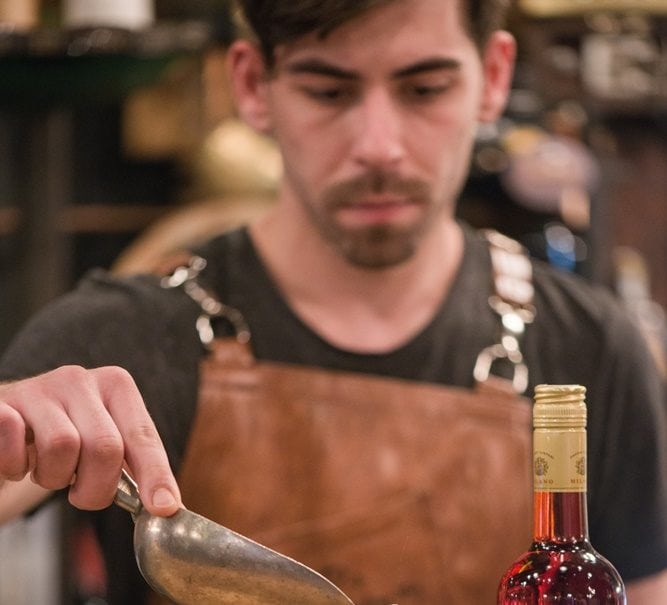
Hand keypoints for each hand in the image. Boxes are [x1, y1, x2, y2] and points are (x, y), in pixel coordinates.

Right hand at [0, 366, 181, 515]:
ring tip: (50, 469)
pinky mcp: (2, 405)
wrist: (8, 416)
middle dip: (96, 486)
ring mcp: (40, 389)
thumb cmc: (65, 432)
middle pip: (106, 447)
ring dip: (54, 477)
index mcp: (116, 386)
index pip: (143, 435)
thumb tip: (167, 503)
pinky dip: (17, 467)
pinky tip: (21, 462)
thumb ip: (135, 465)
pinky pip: (15, 444)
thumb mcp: (104, 437)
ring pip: (62, 447)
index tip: (164, 506)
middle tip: (83, 493)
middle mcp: (80, 380)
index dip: (155, 474)